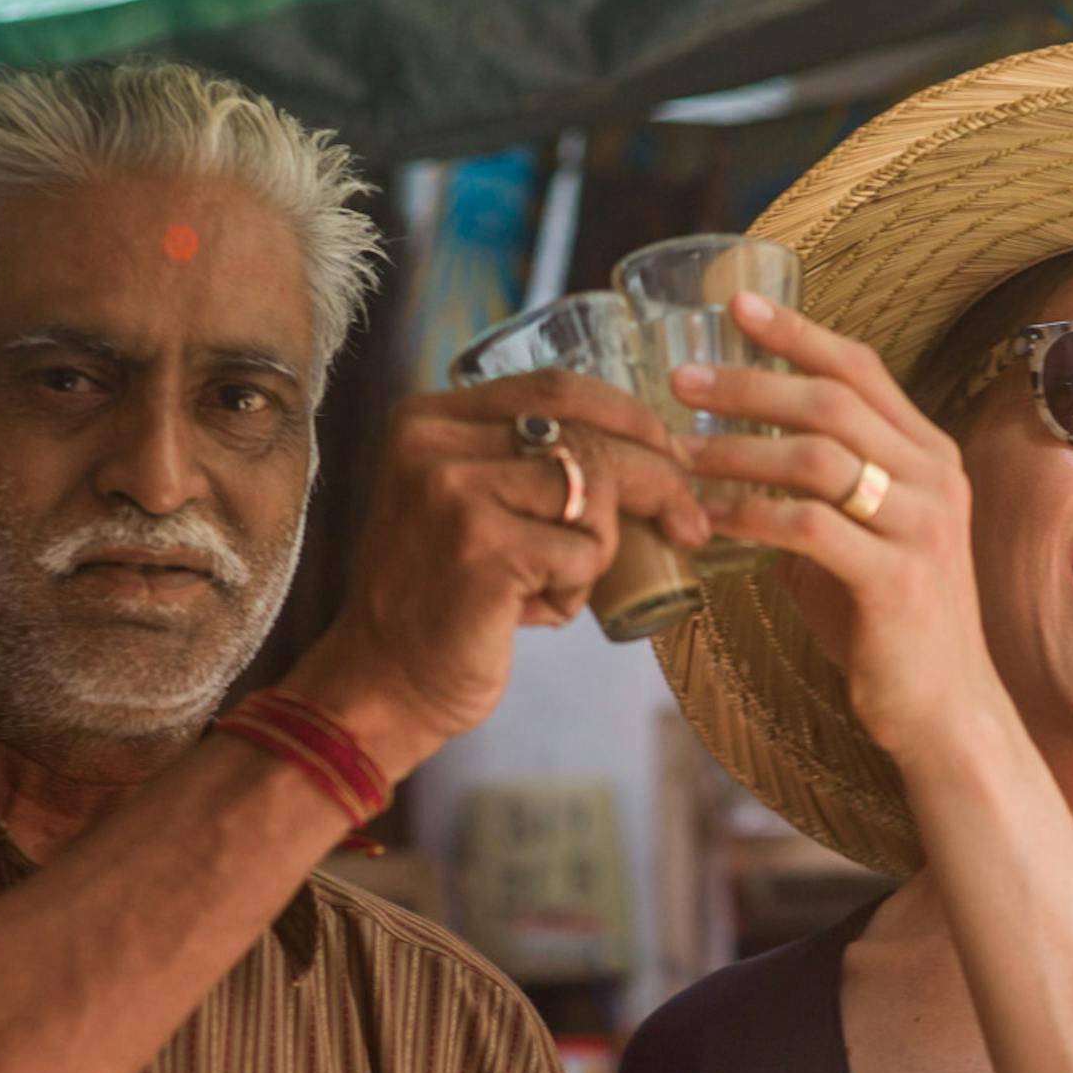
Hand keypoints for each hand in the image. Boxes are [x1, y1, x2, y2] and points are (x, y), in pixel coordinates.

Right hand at [288, 370, 707, 778]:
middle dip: (658, 480)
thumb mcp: (468, 505)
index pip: (557, 389)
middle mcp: (435, 442)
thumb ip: (523, 464)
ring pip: (593, 493)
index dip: (629, 418)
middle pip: (587, 436)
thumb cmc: (442, 600)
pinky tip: (532, 613)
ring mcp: (454, 492)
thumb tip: (648, 450)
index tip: (671, 456)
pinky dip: (577, 592)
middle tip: (688, 523)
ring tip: (556, 585)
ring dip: (599, 549)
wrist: (383, 683)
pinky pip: (583, 554)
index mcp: (428, 418)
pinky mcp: (482, 548)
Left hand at [669, 292, 999, 763]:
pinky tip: (711, 518)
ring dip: (739, 451)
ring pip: (817, 458)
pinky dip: (751, 516)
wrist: (946, 710)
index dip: (798, 332)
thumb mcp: (861, 542)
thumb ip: (819, 498)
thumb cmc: (891, 626)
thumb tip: (739, 468)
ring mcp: (920, 528)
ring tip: (683, 454)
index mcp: (928, 456)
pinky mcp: (895, 581)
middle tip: (682, 382)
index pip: (861, 370)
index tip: (736, 305)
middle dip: (750, 384)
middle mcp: (933, 479)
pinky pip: (809, 529)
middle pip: (832, 402)